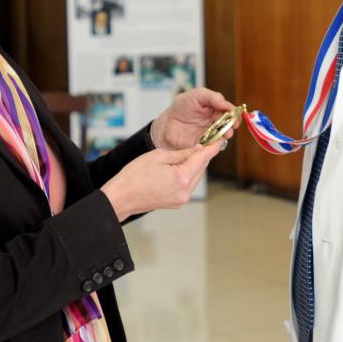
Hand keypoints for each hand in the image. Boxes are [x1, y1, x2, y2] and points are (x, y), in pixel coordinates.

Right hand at [100, 142, 222, 220]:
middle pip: (201, 168)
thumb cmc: (134, 175)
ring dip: (195, 165)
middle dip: (203, 155)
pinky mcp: (177, 202)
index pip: (202, 158)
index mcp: (181, 177)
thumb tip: (197, 150)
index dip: (212, 147)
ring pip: (195, 177)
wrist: (121, 197)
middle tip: (207, 142)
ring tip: (191, 153)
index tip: (220, 139)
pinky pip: (188, 184)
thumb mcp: (158, 156)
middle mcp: (185, 191)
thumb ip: (181, 153)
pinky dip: (188, 174)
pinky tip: (182, 166)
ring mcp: (182, 199)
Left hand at [150, 87, 237, 149]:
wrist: (166, 126)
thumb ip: (212, 97)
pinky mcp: (206, 145)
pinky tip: (217, 141)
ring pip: (224, 134)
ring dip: (227, 134)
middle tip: (232, 125)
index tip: (234, 113)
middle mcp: (216, 121)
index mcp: (215, 108)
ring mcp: (212, 133)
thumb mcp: (195, 95)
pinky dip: (218, 144)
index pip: (229, 109)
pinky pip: (215, 145)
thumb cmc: (180, 108)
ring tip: (226, 134)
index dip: (233, 111)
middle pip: (230, 123)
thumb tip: (226, 104)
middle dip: (232, 124)